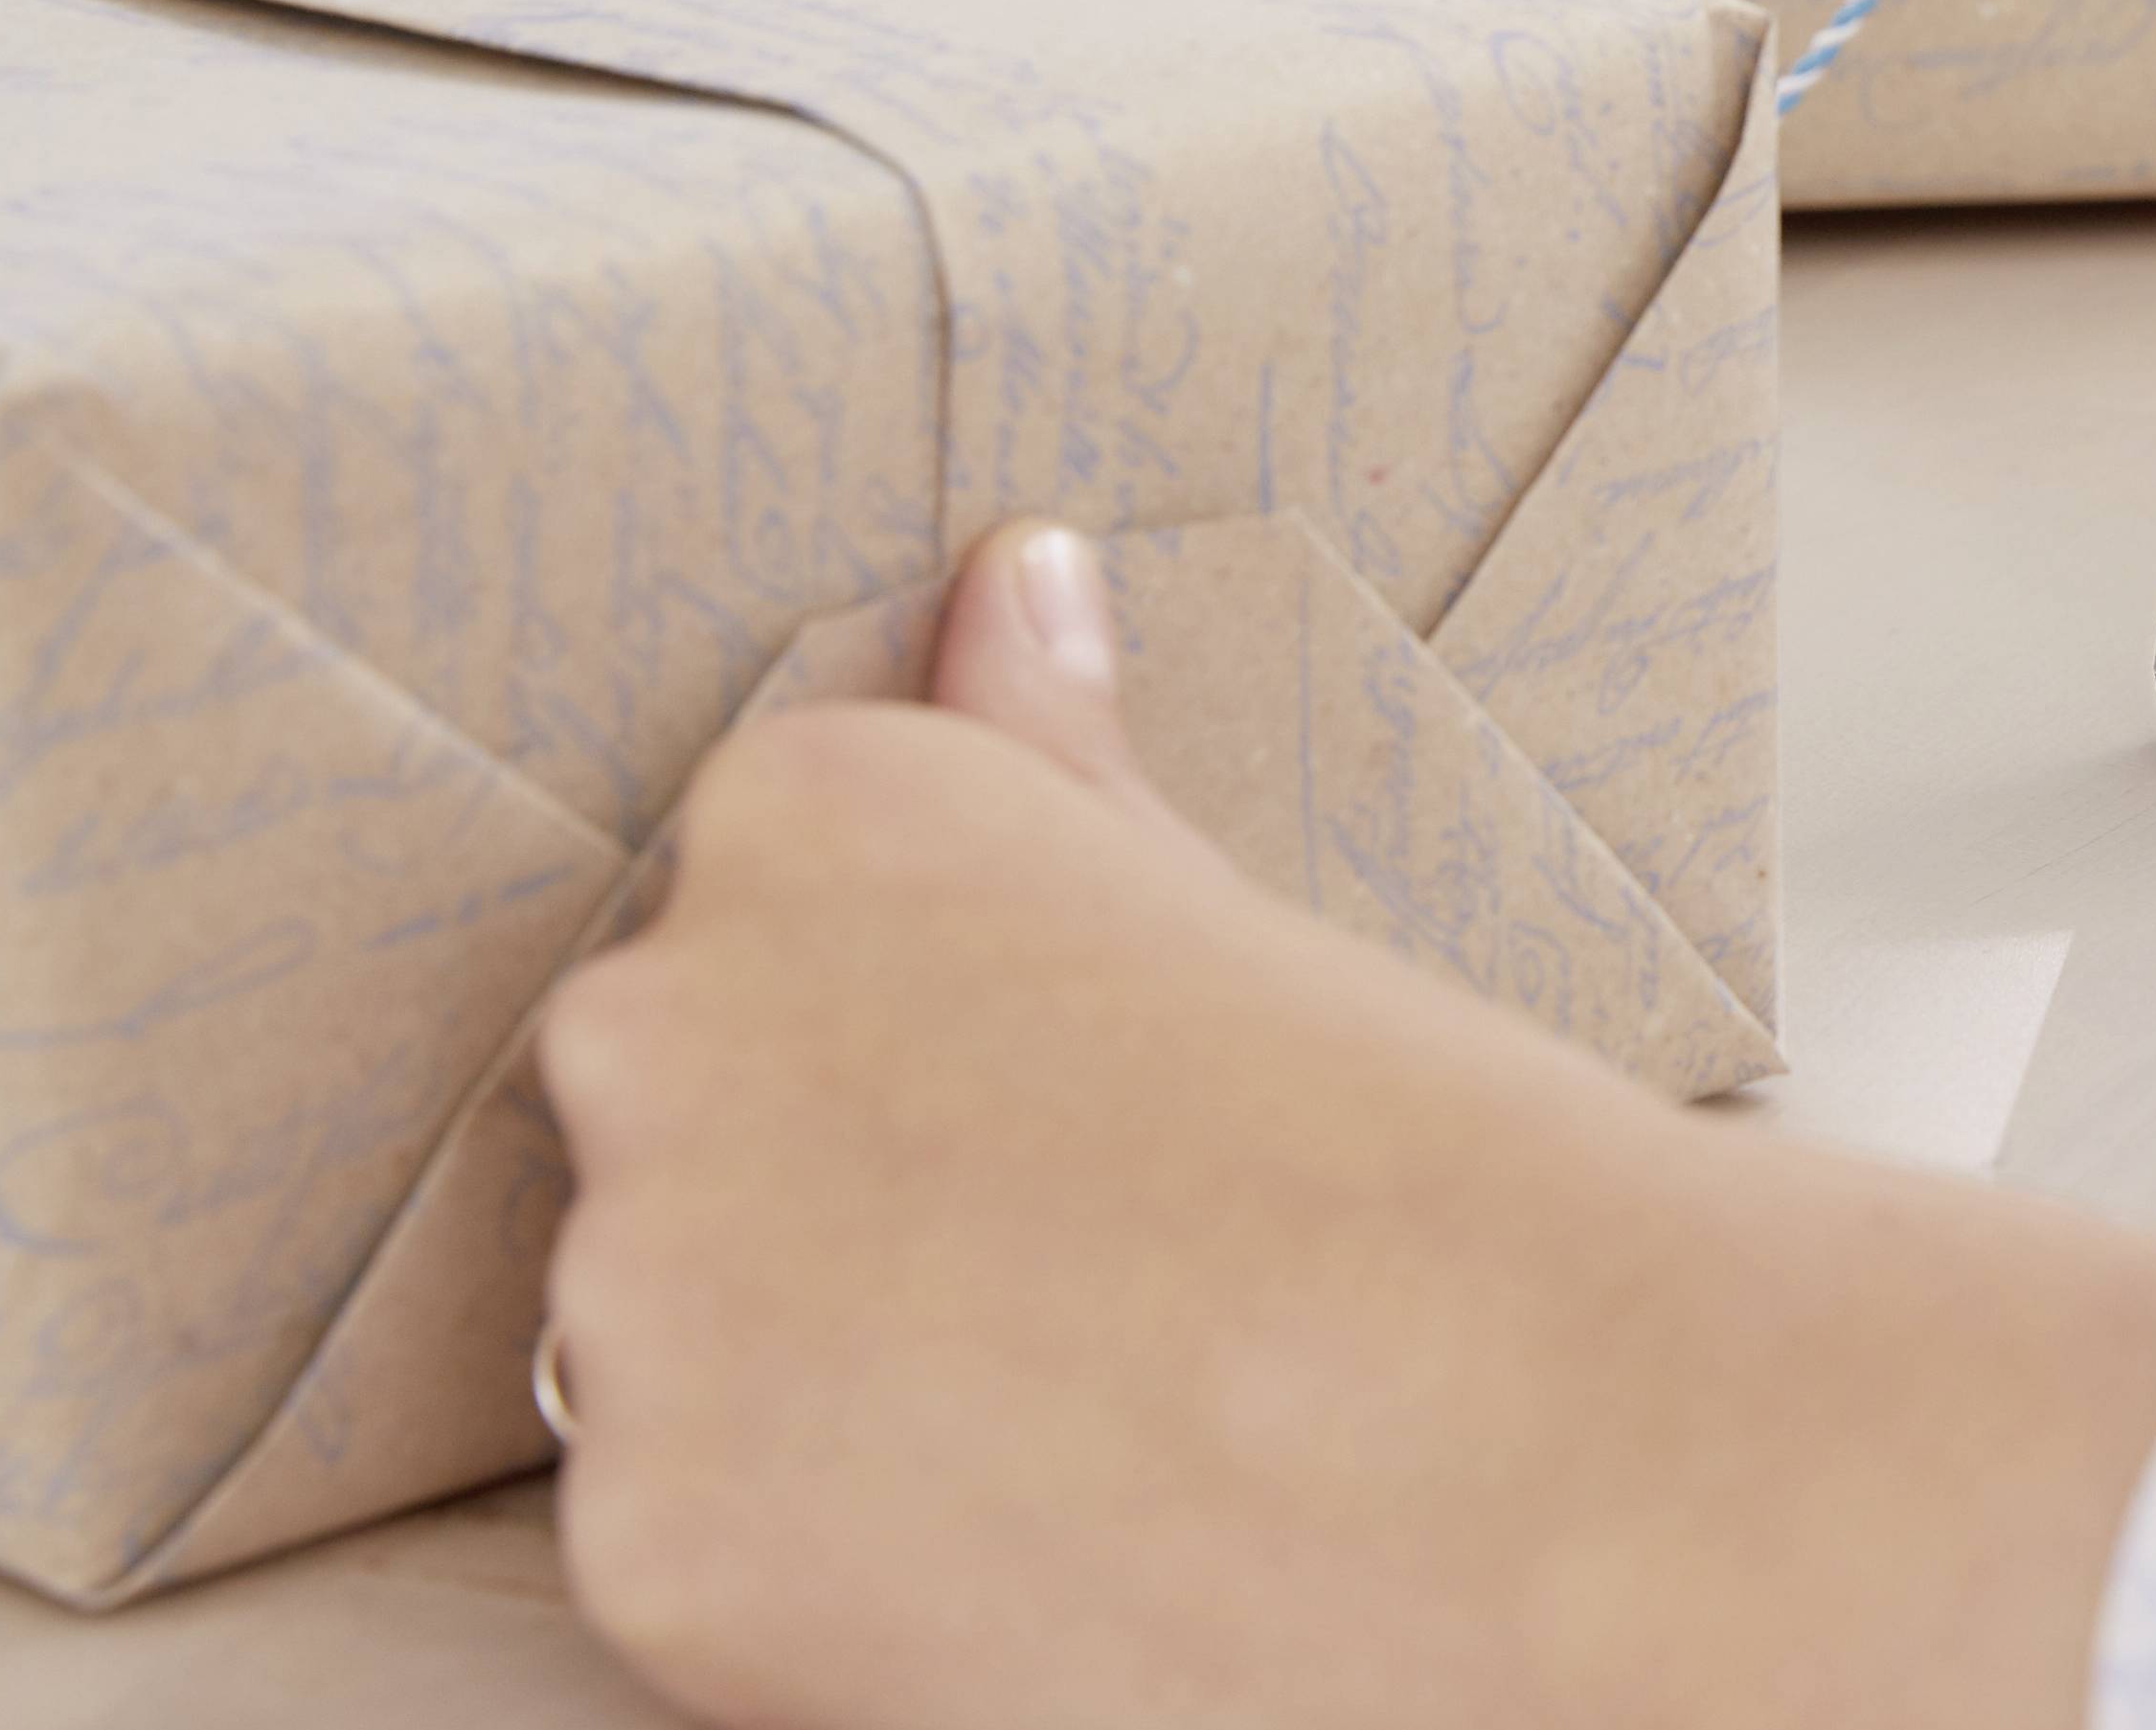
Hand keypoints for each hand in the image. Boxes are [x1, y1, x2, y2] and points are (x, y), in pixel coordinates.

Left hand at [536, 525, 2155, 1728]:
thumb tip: (1013, 573)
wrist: (1523, 1429)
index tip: (1045, 1132)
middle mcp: (662, 1025)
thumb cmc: (1412, 1159)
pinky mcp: (649, 1542)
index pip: (749, 929)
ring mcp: (632, 1297)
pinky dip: (805, 1583)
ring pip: (653, 1357)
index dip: (908, 1060)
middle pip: (674, 1138)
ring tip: (1060, 1441)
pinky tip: (1012, 1556)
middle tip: (1062, 1299)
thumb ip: (1045, 751)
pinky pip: (676, 1556)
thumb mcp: (1216, 906)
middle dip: (819, 1225)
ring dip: (801, 1407)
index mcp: (810, 821)